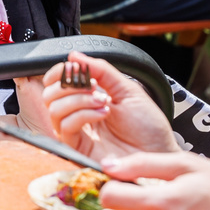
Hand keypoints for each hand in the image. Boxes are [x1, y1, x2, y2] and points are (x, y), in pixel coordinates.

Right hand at [39, 53, 176, 160]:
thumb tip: (74, 55)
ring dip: (78, 99)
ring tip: (103, 100)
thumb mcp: (127, 89)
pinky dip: (83, 114)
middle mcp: (78, 115)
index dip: (60, 72)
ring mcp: (77, 133)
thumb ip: (101, 70)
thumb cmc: (148, 126)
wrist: (160, 154)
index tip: (74, 67)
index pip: (58, 82)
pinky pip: (65, 127)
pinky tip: (102, 113)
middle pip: (49, 94)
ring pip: (54, 109)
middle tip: (94, 85)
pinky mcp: (78, 149)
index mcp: (87, 99)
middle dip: (69, 84)